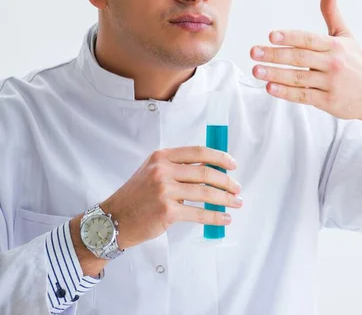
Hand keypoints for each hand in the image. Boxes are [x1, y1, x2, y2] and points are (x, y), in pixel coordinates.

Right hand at [100, 147, 241, 249]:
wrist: (112, 219)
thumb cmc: (136, 196)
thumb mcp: (152, 171)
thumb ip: (177, 167)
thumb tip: (210, 170)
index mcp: (162, 157)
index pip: (198, 152)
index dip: (219, 157)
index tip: (232, 165)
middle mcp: (163, 171)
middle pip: (206, 172)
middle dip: (227, 181)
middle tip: (237, 188)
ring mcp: (164, 191)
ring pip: (205, 193)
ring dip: (225, 199)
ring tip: (236, 203)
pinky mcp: (167, 211)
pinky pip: (198, 213)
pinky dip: (215, 216)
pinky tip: (224, 218)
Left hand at [250, 0, 361, 132]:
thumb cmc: (358, 64)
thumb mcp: (346, 36)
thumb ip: (332, 13)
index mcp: (335, 46)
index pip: (309, 39)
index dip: (290, 37)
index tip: (271, 35)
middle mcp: (333, 63)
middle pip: (300, 58)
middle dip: (275, 55)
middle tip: (254, 52)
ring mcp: (331, 83)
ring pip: (298, 78)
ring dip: (275, 74)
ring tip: (256, 70)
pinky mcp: (329, 101)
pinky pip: (303, 96)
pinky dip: (286, 93)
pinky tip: (270, 88)